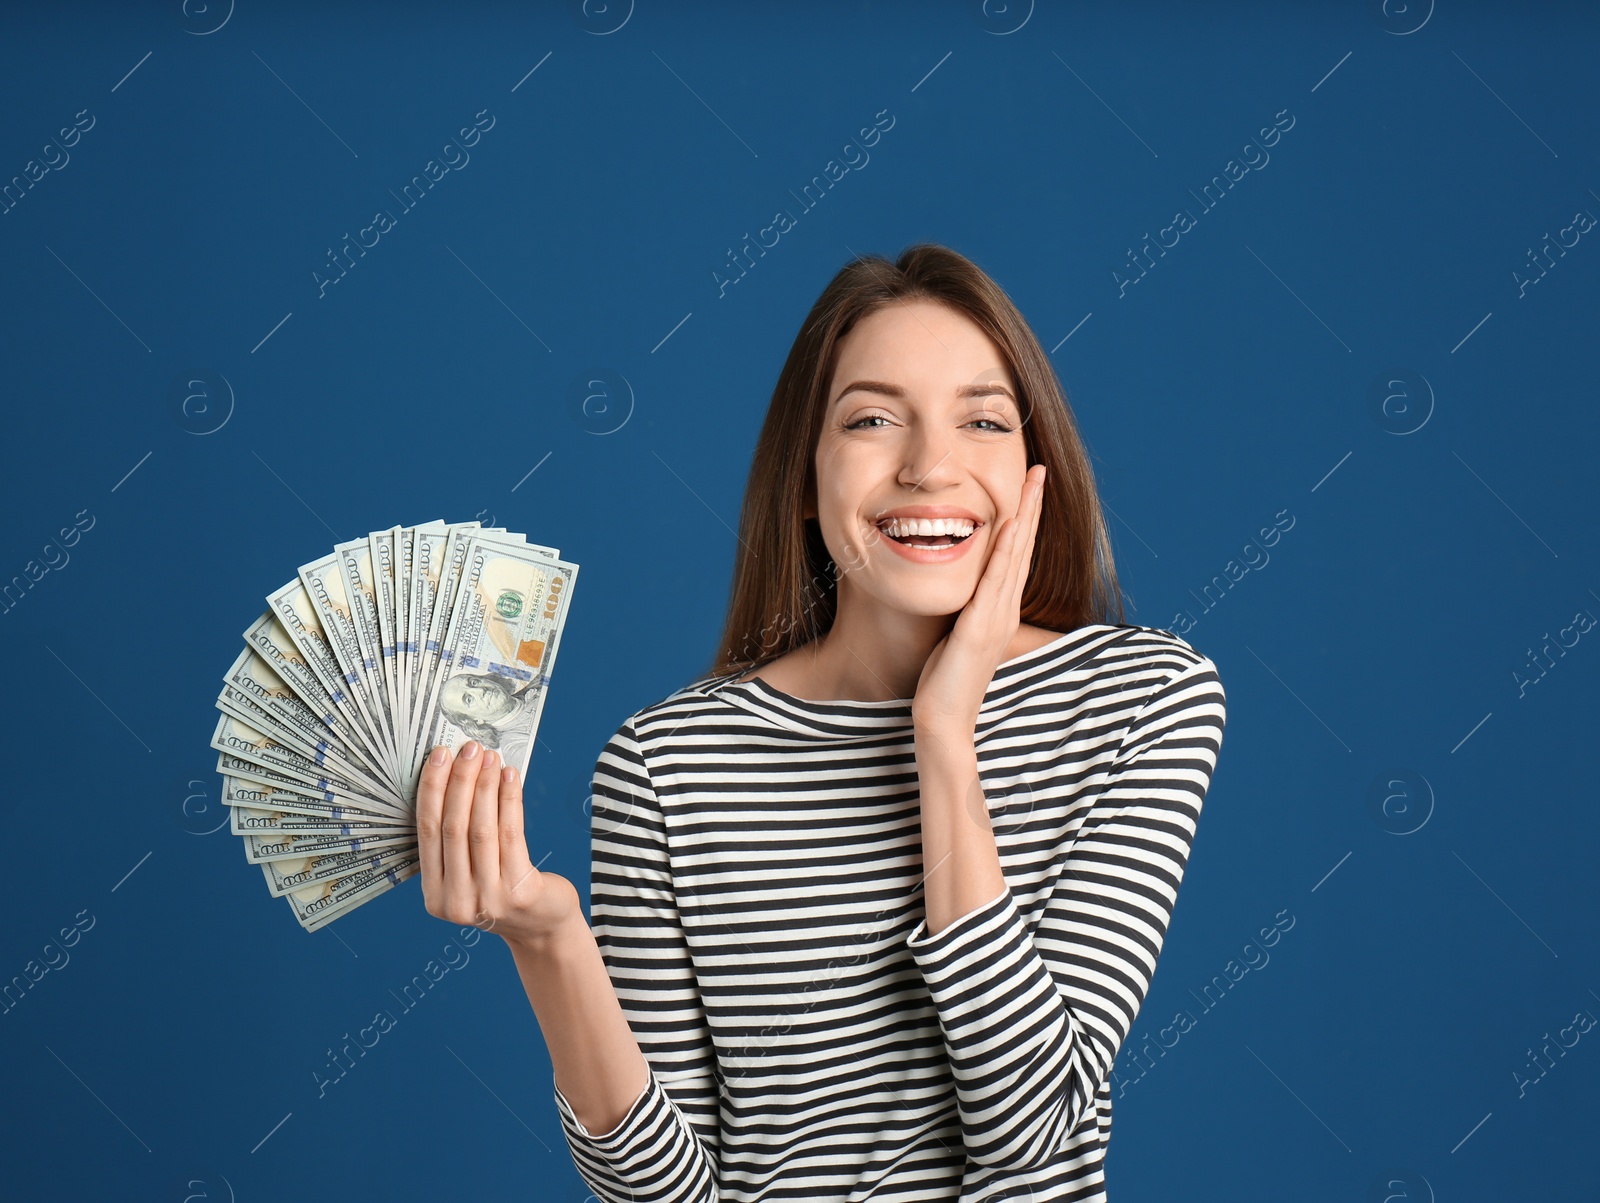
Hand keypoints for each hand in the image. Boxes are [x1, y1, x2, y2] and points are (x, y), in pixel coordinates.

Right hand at [416, 740, 580, 946]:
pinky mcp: (518, 891)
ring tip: (490, 758)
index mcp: (434, 895)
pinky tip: (510, 777)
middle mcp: (456, 900)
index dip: (431, 790)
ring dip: (484, 786)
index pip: (426, 832)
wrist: (542, 927)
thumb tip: (456, 775)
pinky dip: (509, 800)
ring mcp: (487, 899)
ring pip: (481, 829)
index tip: (438, 757)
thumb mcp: (468, 873)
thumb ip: (456, 841)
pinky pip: (511, 834)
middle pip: (452, 827)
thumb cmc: (503, 889)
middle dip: (459, 781)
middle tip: (467, 749)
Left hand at [911, 463, 1045, 737]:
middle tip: (1038, 468)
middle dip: (1031, 506)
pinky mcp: (980, 628)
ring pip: (1015, 556)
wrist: (943, 721)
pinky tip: (1008, 523)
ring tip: (1032, 481)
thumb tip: (958, 596)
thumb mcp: (956, 638)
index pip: (1015, 556)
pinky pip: (994, 580)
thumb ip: (964, 615)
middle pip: (1022, 548)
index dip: (1024, 520)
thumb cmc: (943, 683)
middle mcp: (1004, 610)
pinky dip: (1005, 550)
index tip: (1027, 486)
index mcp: (999, 611)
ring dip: (1024, 515)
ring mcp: (996, 618)